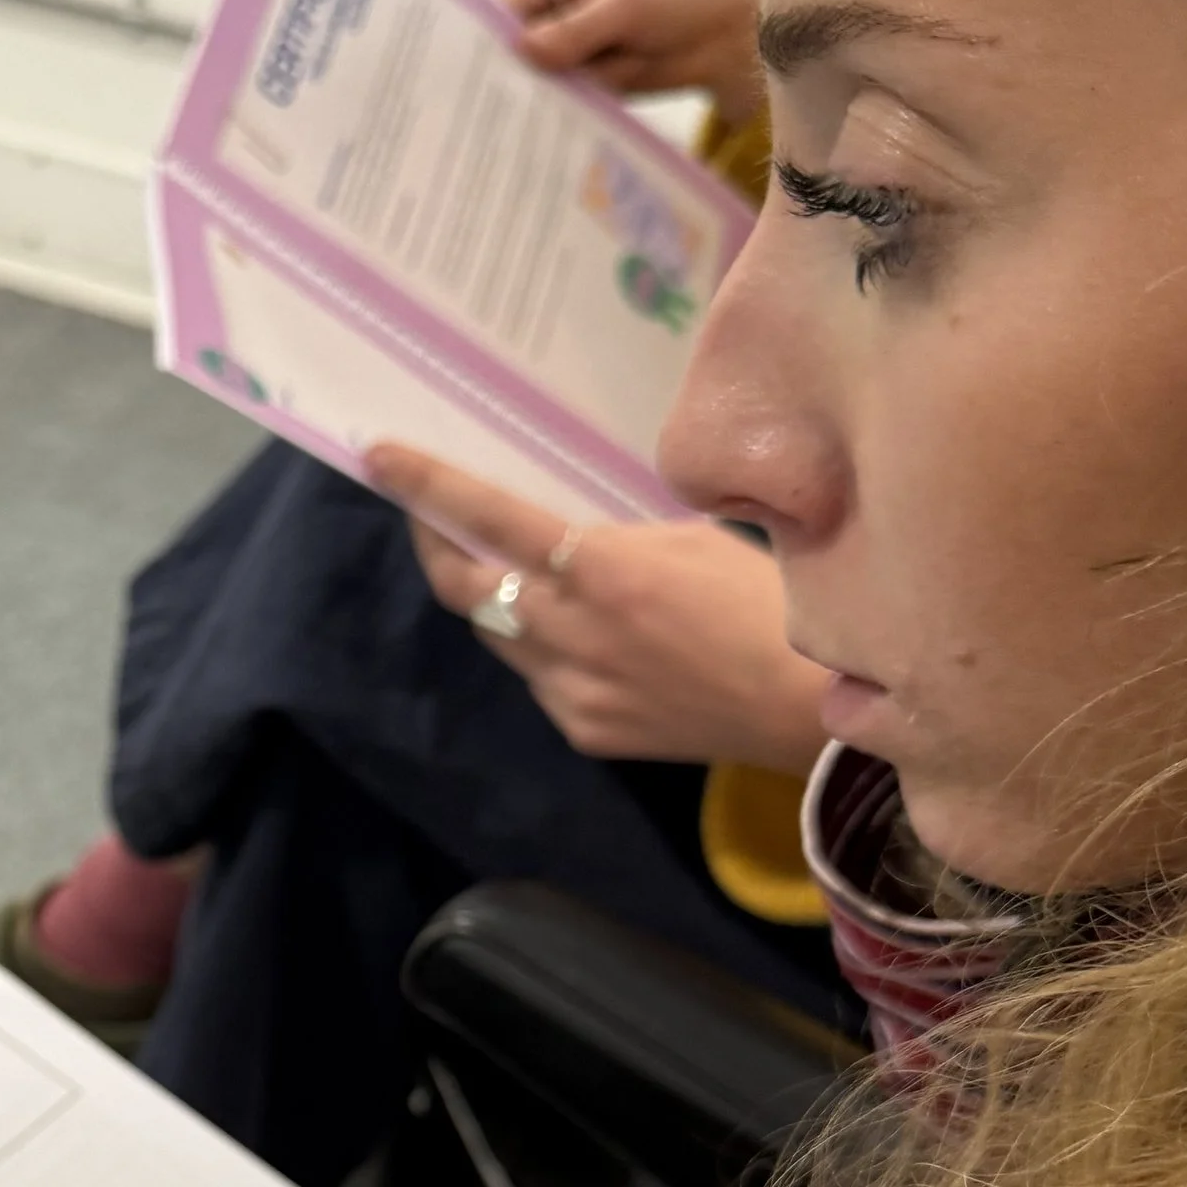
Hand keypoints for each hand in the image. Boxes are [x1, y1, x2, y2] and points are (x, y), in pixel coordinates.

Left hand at [372, 446, 831, 773]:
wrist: (807, 710)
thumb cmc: (767, 603)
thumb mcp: (690, 539)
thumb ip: (613, 538)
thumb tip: (562, 533)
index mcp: (600, 570)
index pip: (488, 518)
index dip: (427, 486)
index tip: (379, 456)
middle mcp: (569, 633)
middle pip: (464, 586)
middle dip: (436, 544)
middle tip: (429, 515)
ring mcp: (570, 690)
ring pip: (498, 636)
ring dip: (495, 598)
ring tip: (517, 570)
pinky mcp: (583, 730)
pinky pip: (539, 679)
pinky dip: (543, 649)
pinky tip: (584, 637)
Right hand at [500, 0, 763, 131]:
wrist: (733, 39)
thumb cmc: (683, 0)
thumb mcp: (627, 6)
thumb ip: (574, 30)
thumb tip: (520, 49)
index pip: (504, 8)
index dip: (484, 38)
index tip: (464, 74)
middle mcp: (556, 17)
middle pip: (513, 50)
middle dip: (500, 77)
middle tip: (475, 115)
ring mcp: (571, 56)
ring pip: (535, 82)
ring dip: (526, 105)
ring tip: (498, 137)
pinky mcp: (589, 88)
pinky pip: (563, 105)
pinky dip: (555, 120)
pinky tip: (535, 143)